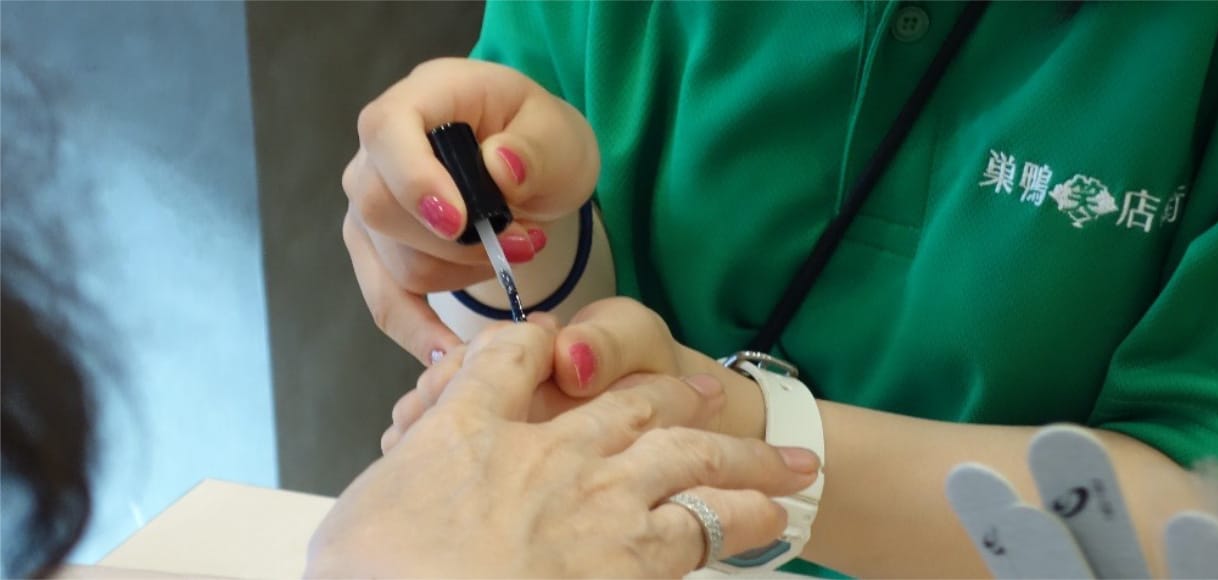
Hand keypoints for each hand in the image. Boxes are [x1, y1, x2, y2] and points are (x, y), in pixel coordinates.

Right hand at [306, 321, 819, 577]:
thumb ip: (403, 472)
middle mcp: (549, 452)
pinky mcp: (633, 560)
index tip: (557, 344)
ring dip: (739, 455)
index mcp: (470, 430)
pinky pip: (706, 528)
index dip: (538, 344)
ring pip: (688, 455)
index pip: (510, 358)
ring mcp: (599, 501)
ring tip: (781, 462)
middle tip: (712, 394)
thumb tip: (415, 453)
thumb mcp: (357, 518)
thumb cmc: (374, 576)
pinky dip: (743, 521)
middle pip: (630, 400)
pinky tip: (770, 522)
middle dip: (676, 395)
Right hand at [342, 57, 599, 363]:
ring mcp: (370, 204)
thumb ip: (534, 150)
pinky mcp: (380, 253)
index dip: (414, 180)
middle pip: (381, 209)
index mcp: (421, 98)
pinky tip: (450, 359)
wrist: (533, 163)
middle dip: (458, 244)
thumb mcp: (558, 134)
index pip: (387, 132)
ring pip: (395, 263)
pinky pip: (387, 303)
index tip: (459, 222)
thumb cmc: (540, 138)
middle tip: (526, 243)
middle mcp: (378, 151)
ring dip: (463, 275)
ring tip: (519, 255)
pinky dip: (420, 333)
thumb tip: (500, 168)